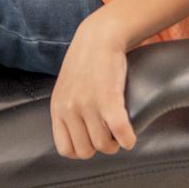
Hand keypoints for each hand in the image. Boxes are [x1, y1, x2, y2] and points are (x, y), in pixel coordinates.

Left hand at [49, 17, 135, 159]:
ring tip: (119, 132)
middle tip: (109, 135)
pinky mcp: (108, 99)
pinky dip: (128, 140)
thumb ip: (67, 110)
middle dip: (99, 147)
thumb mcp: (66, 88)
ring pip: (103, 145)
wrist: (99, 36)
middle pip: (86, 151)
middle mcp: (70, 109)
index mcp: (58, 108)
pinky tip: (130, 136)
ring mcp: (88, 104)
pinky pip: (120, 132)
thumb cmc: (86, 61)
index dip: (81, 149)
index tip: (92, 140)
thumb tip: (77, 135)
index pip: (65, 149)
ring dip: (115, 143)